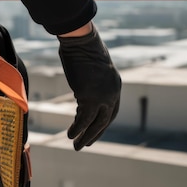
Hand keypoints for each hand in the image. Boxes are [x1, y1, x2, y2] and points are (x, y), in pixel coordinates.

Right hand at [58, 24, 120, 149]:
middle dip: (95, 134)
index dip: (102, 123)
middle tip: (85, 144)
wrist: (81, 41)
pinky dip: (77, 129)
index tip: (93, 131)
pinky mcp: (90, 98)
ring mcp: (103, 96)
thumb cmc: (82, 48)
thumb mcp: (91, 66)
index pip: (111, 110)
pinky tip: (70, 136)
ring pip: (96, 123)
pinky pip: (84, 119)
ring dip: (86, 136)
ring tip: (76, 146)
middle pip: (106, 120)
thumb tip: (83, 82)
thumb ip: (91, 79)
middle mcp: (113, 92)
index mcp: (115, 85)